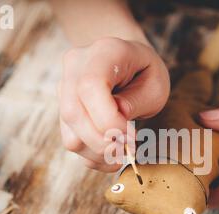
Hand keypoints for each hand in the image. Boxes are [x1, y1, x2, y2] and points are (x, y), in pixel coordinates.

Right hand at [59, 37, 169, 170]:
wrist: (127, 60)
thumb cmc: (145, 71)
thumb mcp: (155, 83)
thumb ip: (136, 101)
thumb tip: (117, 122)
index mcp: (102, 53)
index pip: (89, 87)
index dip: (108, 120)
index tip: (131, 136)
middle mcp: (75, 67)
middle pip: (74, 114)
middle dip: (104, 142)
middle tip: (129, 148)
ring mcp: (64, 89)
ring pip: (70, 135)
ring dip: (100, 153)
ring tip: (124, 151)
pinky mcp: (64, 111)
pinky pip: (73, 143)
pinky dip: (94, 156)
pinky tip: (113, 153)